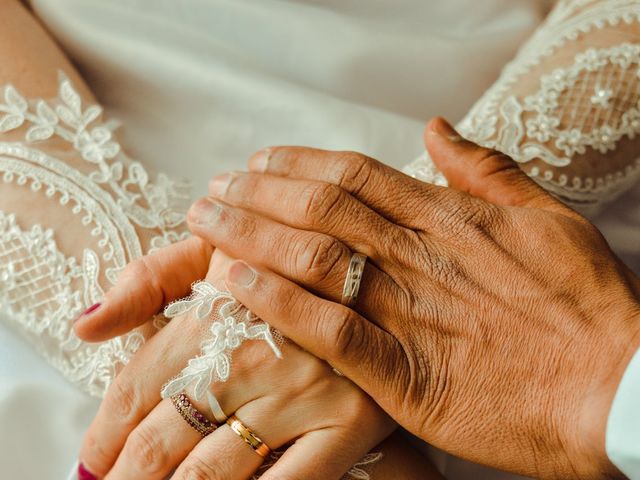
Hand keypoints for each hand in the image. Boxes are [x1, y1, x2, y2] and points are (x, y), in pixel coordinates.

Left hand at [76, 248, 396, 479]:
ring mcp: (305, 392)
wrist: (375, 262)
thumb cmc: (282, 257)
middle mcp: (254, 354)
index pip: (136, 389)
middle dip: (126, 478)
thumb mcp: (215, 250)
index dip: (103, 433)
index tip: (92, 459)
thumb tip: (85, 327)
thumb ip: (148, 281)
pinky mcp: (351, 420)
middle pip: (163, 439)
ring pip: (213, 470)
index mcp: (215, 309)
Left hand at [188, 118, 639, 478]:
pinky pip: (326, 327)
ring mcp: (407, 310)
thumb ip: (487, 171)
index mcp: (447, 217)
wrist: (617, 386)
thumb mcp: (548, 217)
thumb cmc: (588, 306)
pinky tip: (234, 284)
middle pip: (318, 207)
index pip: (352, 175)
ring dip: (250, 235)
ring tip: (206, 225)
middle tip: (214, 190)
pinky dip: (276, 301)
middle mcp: (418, 254)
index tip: (258, 163)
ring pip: (312, 257)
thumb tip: (438, 130)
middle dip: (257, 193)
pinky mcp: (402, 371)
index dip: (296, 165)